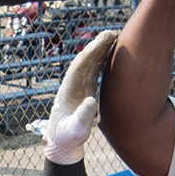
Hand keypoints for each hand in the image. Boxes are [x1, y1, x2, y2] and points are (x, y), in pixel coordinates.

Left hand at [45, 29, 114, 163]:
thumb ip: (82, 117)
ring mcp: (78, 86)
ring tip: (112, 36)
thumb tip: (92, 101)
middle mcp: (72, 85)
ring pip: (90, 63)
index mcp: (68, 91)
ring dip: (100, 50)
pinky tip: (110, 52)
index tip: (101, 43)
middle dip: (96, 46)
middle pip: (85, 61)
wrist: (62, 142)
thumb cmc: (68, 137)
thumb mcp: (75, 130)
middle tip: (110, 33)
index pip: (79, 68)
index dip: (91, 54)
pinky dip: (101, 60)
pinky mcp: (85, 89)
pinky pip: (93, 71)